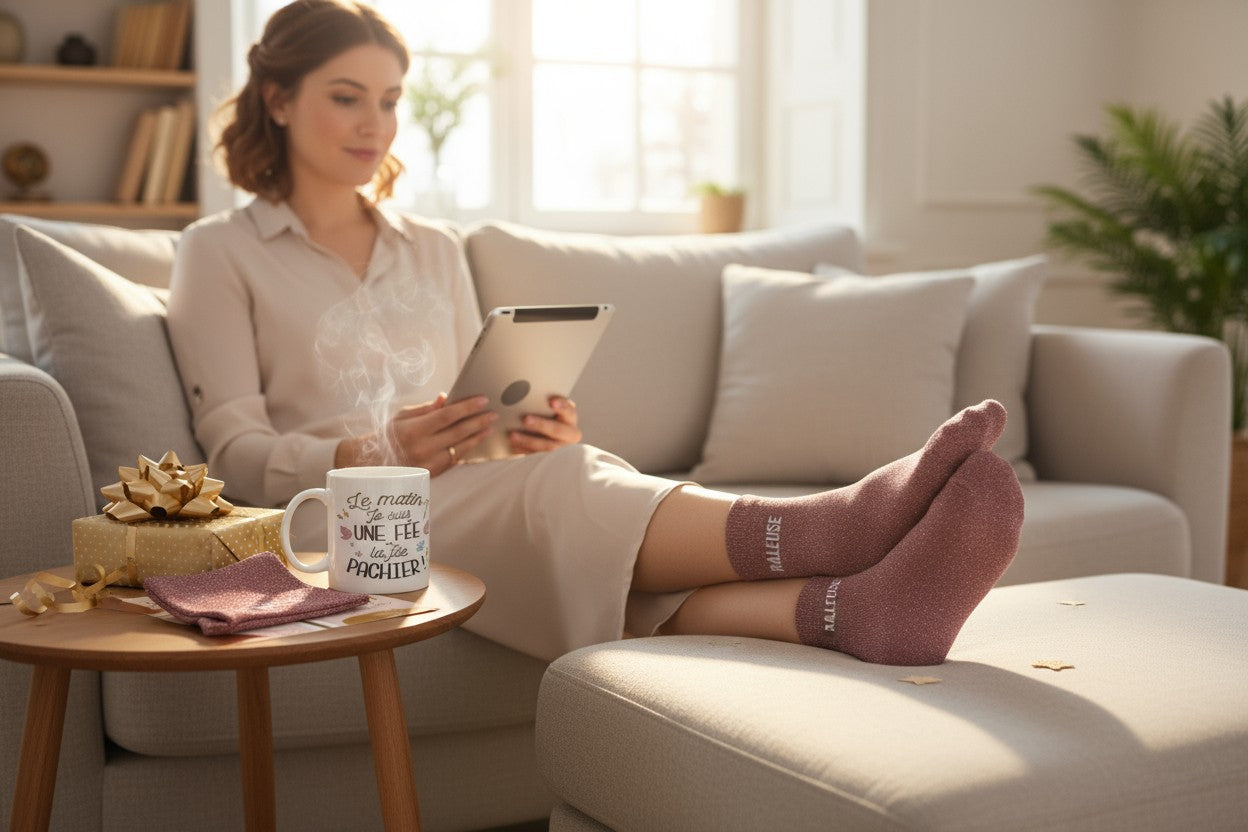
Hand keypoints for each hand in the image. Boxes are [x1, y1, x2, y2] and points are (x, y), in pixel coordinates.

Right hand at [335, 393, 496, 474]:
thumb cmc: (388, 435)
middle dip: (478, 421)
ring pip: (460, 449)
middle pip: (458, 432)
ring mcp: (428, 464)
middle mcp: (422, 448)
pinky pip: (454, 461)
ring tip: (489, 427)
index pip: (447, 416)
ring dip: (477, 437)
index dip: (467, 407)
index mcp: (414, 430)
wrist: (370, 464)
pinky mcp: (431, 474)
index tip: (483, 400)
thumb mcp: (402, 417)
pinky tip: (475, 442)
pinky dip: (466, 450)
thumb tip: (446, 398)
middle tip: (492, 414)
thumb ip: (426, 409)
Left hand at [508, 396, 581, 454]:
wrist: (545, 436)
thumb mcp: (545, 409)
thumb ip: (540, 402)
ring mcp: (562, 448)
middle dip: (541, 424)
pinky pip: (538, 456)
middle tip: (525, 419)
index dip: (561, 406)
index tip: (551, 402)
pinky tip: (512, 446)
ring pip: (548, 447)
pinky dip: (524, 450)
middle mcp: (571, 433)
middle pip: (557, 430)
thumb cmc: (543, 415)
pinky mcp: (551, 459)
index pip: (569, 410)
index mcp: (570, 417)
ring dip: (528, 440)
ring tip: (512, 435)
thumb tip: (521, 390)